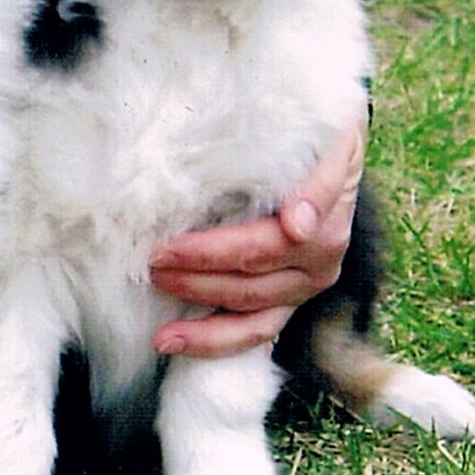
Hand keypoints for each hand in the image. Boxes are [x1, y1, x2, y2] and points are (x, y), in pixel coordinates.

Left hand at [148, 118, 365, 357]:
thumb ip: (315, 178)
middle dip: (193, 274)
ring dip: (198, 310)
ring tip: (153, 294)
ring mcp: (302, 287)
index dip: (212, 251)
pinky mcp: (285, 303)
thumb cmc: (313, 133)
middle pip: (250, 280)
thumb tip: (298, 224)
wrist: (329, 144)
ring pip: (250, 313)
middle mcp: (319, 262)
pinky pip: (252, 332)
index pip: (263, 245)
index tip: (170, 248)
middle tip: (146, 259)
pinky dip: (212, 341)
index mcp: (327, 221)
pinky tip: (171, 341)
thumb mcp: (323, 136)